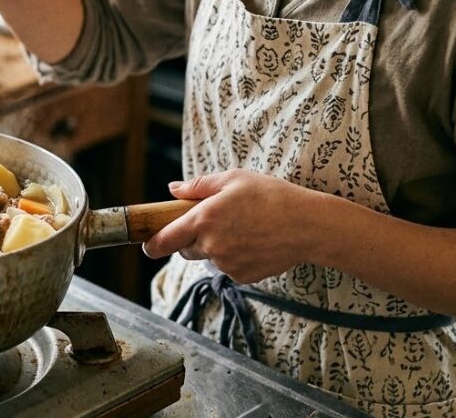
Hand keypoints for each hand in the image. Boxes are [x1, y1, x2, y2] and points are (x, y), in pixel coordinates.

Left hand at [142, 169, 318, 283]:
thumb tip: (173, 189)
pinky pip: (228, 268)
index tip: (147, 246)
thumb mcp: (233, 180)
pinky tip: (254, 243)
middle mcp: (211, 245)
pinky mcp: (242, 276)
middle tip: (214, 224)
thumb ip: (198, 186)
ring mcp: (227, 264)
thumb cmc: (271, 196)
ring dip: (215, 248)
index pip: (165, 240)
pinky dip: (235, 258)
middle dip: (191, 240)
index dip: (152, 245)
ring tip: (243, 229)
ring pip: (209, 258)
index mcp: (203, 219)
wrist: (308, 226)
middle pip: (185, 250)